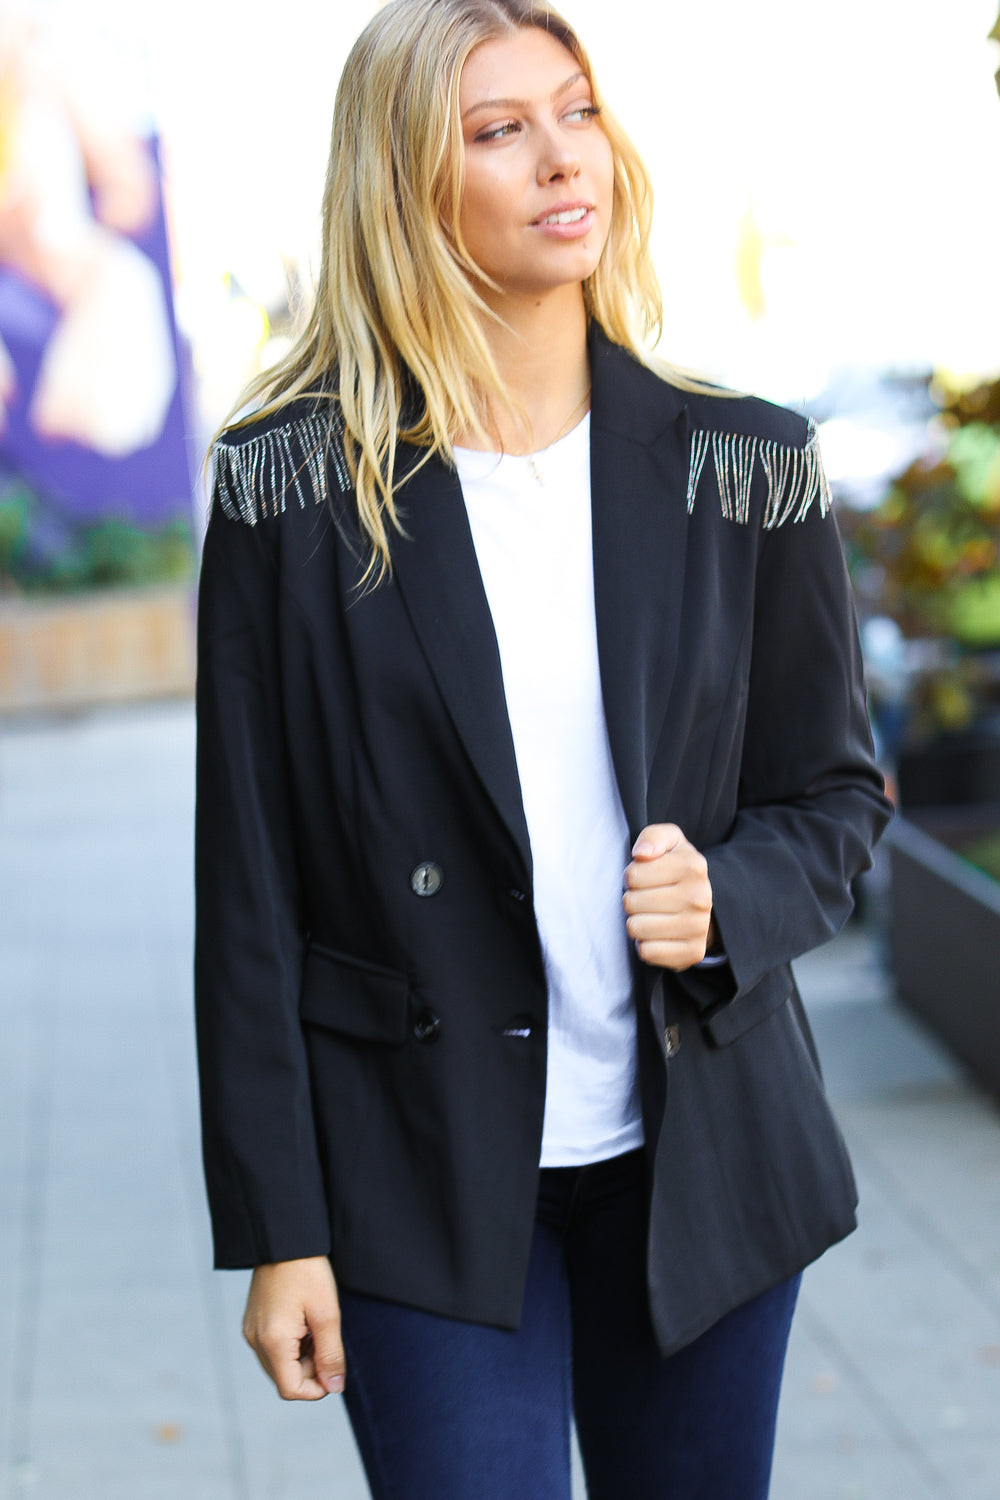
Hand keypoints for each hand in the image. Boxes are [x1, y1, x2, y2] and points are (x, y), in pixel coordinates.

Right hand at [243, 1256, 344, 1399]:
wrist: (284, 1238)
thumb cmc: (307, 1271)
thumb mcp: (327, 1313)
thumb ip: (331, 1355)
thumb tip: (334, 1388)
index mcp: (272, 1341)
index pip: (291, 1390)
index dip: (316, 1388)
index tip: (334, 1367)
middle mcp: (255, 1340)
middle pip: (284, 1379)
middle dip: (310, 1371)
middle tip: (326, 1341)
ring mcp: (251, 1331)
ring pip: (278, 1365)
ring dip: (301, 1358)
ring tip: (315, 1327)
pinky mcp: (252, 1321)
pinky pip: (272, 1348)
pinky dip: (291, 1345)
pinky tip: (303, 1322)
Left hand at [623, 824, 714, 969]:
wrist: (702, 902)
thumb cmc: (676, 869)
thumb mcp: (669, 842)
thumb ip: (653, 837)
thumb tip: (641, 853)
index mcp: (693, 866)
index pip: (632, 876)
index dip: (631, 877)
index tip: (645, 878)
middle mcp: (700, 898)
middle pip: (631, 903)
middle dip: (632, 899)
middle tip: (646, 898)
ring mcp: (698, 927)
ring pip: (636, 928)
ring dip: (636, 922)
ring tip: (650, 915)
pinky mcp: (693, 953)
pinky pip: (647, 952)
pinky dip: (645, 944)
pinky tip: (657, 934)